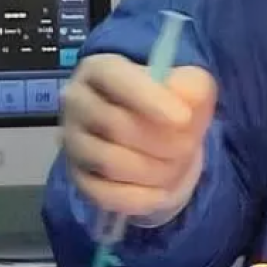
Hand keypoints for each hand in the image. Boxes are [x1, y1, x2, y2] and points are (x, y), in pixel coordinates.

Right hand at [60, 53, 216, 216]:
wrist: (149, 126)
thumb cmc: (166, 97)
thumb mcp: (187, 81)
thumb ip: (193, 86)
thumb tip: (188, 101)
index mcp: (100, 68)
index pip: (116, 78)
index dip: (150, 98)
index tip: (184, 118)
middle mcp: (77, 102)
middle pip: (114, 124)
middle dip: (160, 140)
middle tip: (189, 145)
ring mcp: (73, 142)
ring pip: (109, 162)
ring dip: (152, 169)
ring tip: (180, 166)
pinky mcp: (77, 177)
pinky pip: (103, 194)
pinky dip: (137, 198)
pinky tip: (163, 193)